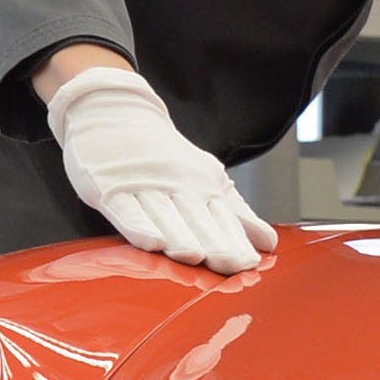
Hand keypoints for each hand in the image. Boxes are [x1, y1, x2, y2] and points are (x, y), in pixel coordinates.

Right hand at [47, 65, 275, 270]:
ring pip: (165, 216)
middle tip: (231, 265)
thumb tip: (269, 243)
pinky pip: (126, 211)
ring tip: (194, 257)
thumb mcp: (206, 177)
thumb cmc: (164, 157)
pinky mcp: (111, 189)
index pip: (224, 219)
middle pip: (198, 220)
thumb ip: (236, 214)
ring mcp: (144, 187)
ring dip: (180, 237)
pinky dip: (139, 226)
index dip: (237, 243)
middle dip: (215, 244)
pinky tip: (153, 242)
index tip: (252, 265)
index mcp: (203, 186)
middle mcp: (177, 186)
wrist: (115, 114)